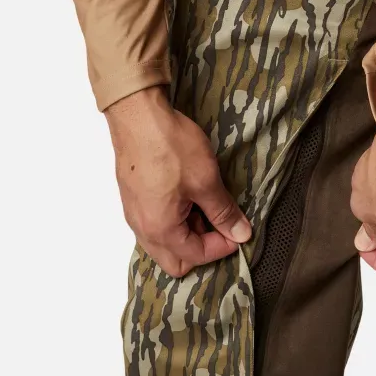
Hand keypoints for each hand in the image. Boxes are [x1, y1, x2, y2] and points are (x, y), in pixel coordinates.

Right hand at [105, 87, 250, 277]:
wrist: (138, 115)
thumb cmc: (170, 147)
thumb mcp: (206, 181)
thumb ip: (224, 213)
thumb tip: (241, 234)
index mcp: (160, 230)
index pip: (196, 256)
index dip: (222, 247)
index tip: (238, 230)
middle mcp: (142, 229)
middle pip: (175, 260)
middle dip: (202, 249)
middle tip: (221, 226)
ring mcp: (135, 214)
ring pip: (164, 243)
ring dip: (188, 233)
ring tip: (207, 206)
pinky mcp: (134, 199)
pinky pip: (156, 224)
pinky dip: (175, 220)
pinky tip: (190, 198)